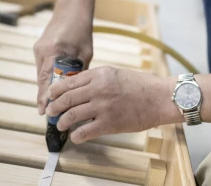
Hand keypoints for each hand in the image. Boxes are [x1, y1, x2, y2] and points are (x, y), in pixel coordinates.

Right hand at [33, 11, 92, 114]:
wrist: (72, 9)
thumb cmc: (82, 30)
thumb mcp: (85, 52)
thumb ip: (79, 70)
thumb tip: (77, 92)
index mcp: (55, 51)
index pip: (46, 80)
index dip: (44, 98)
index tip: (44, 112)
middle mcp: (43, 50)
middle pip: (41, 79)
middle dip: (44, 97)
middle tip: (47, 113)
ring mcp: (38, 48)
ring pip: (40, 73)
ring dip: (45, 87)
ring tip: (50, 105)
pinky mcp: (39, 47)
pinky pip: (42, 66)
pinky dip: (46, 76)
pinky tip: (52, 86)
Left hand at [45, 66, 177, 143]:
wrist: (159, 97)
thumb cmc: (140, 85)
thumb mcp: (115, 73)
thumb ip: (97, 79)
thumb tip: (78, 87)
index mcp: (99, 74)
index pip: (69, 83)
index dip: (55, 91)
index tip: (50, 96)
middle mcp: (98, 89)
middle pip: (66, 99)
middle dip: (54, 107)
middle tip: (50, 112)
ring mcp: (102, 107)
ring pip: (71, 115)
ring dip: (62, 122)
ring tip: (61, 125)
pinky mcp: (109, 123)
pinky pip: (84, 132)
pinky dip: (76, 136)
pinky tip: (76, 136)